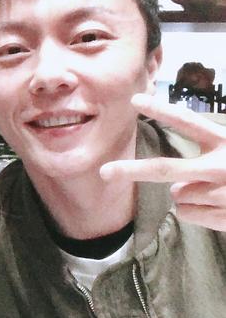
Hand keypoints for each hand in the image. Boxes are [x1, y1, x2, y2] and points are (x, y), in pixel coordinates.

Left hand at [100, 93, 225, 230]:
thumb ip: (209, 154)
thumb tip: (173, 189)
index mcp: (225, 142)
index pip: (188, 122)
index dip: (161, 110)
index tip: (135, 100)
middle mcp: (221, 166)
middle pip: (165, 169)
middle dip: (131, 170)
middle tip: (104, 172)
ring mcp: (219, 194)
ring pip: (177, 195)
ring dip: (190, 195)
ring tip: (219, 192)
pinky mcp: (220, 217)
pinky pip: (186, 213)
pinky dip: (197, 212)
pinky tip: (220, 207)